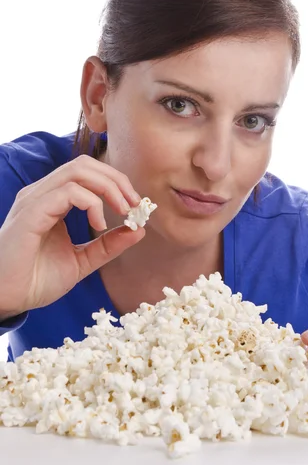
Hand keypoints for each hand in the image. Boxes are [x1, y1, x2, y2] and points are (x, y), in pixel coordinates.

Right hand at [0, 154, 144, 316]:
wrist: (6, 300)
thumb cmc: (36, 279)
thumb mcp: (82, 260)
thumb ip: (108, 245)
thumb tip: (139, 230)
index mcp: (52, 199)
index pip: (87, 172)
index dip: (116, 182)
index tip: (136, 205)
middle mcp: (42, 193)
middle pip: (85, 164)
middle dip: (116, 180)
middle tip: (135, 204)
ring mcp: (35, 200)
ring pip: (78, 170)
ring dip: (108, 187)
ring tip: (123, 211)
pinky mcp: (31, 213)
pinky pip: (68, 192)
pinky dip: (92, 203)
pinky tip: (99, 224)